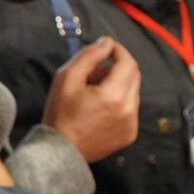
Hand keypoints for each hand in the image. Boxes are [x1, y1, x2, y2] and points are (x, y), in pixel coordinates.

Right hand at [44, 38, 141, 161]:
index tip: (106, 48)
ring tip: (92, 92)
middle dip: (116, 67)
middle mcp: (128, 110)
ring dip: (116, 85)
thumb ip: (89, 55)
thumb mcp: (67, 77)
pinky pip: (130, 109)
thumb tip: (107, 42)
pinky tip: (98, 109)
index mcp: (114, 96)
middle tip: (93, 73)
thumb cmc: (60, 114)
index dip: (118, 51)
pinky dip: (118, 102)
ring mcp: (131, 124)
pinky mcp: (130, 134)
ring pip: (132, 91)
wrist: (60, 151)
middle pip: (133, 75)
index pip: (128, 62)